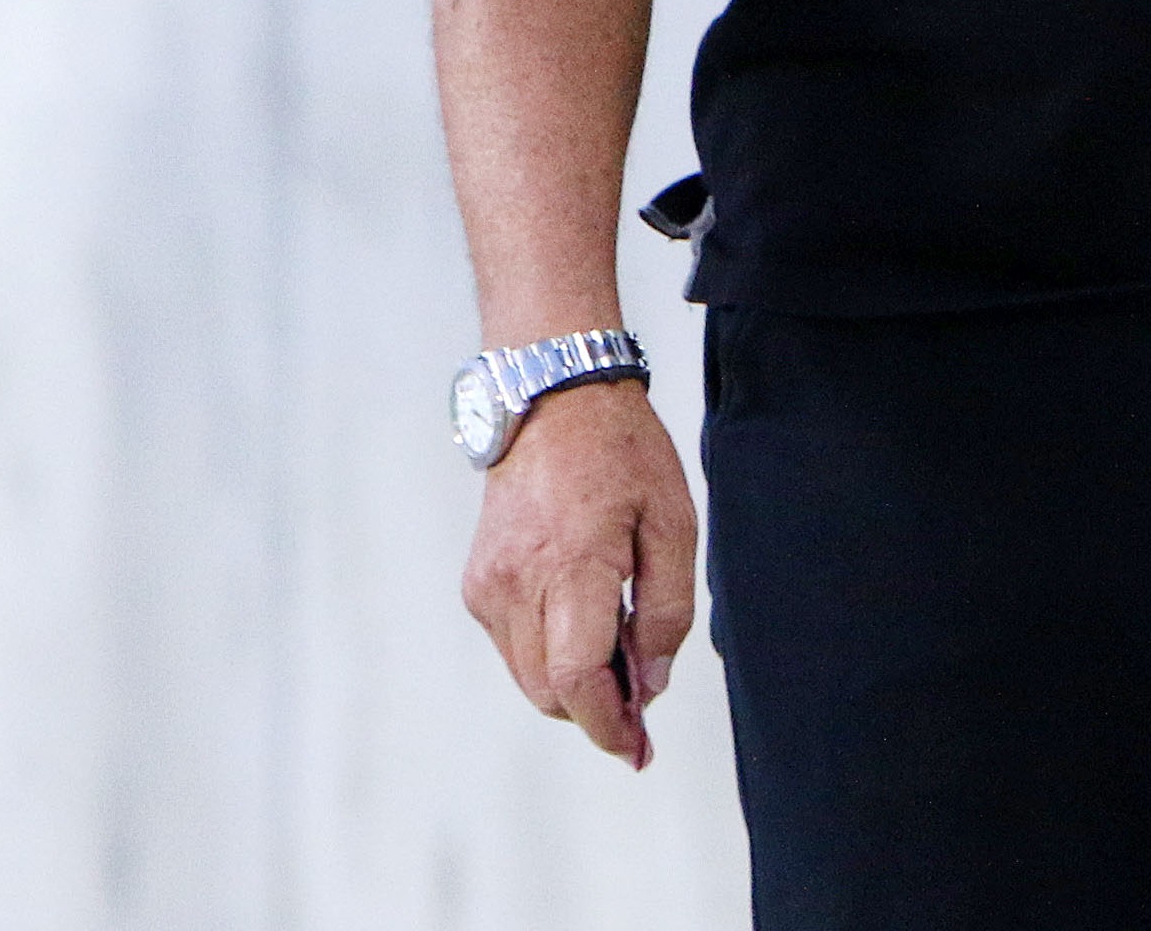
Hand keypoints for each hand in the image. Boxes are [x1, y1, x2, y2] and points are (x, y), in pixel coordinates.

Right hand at [461, 378, 698, 767]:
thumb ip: (666, 611)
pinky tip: (586, 627)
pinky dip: (549, 657)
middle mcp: (516, 583)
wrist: (552, 400)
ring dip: (573, 686)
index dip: (608, 725)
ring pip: (529, 677)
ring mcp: (488, 586)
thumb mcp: (673, 523)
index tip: (637, 751)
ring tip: (623, 656)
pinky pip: (514, 648)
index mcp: (571, 564)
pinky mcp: (477, 584)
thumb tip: (650, 684)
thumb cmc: (623, 454)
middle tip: (644, 700)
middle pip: (550, 690)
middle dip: (598, 711)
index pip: (575, 677)